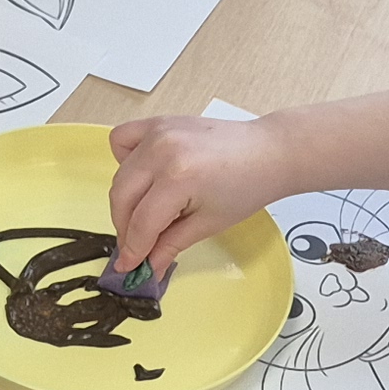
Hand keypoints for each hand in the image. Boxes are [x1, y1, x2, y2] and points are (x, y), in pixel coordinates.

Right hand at [105, 111, 291, 281]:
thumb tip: (149, 267)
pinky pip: (122, 139)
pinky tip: (143, 177)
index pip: (141, 223)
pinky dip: (124, 160)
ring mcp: (157, 133)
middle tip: (136, 247)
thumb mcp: (208, 224)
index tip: (128, 266)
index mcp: (178, 178)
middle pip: (122, 198)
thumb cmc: (248, 186)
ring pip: (119, 175)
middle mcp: (161, 151)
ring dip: (124, 201)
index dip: (133, 250)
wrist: (268, 152)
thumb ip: (171, 244)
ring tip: (144, 215)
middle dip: (125, 229)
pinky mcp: (158, 123)